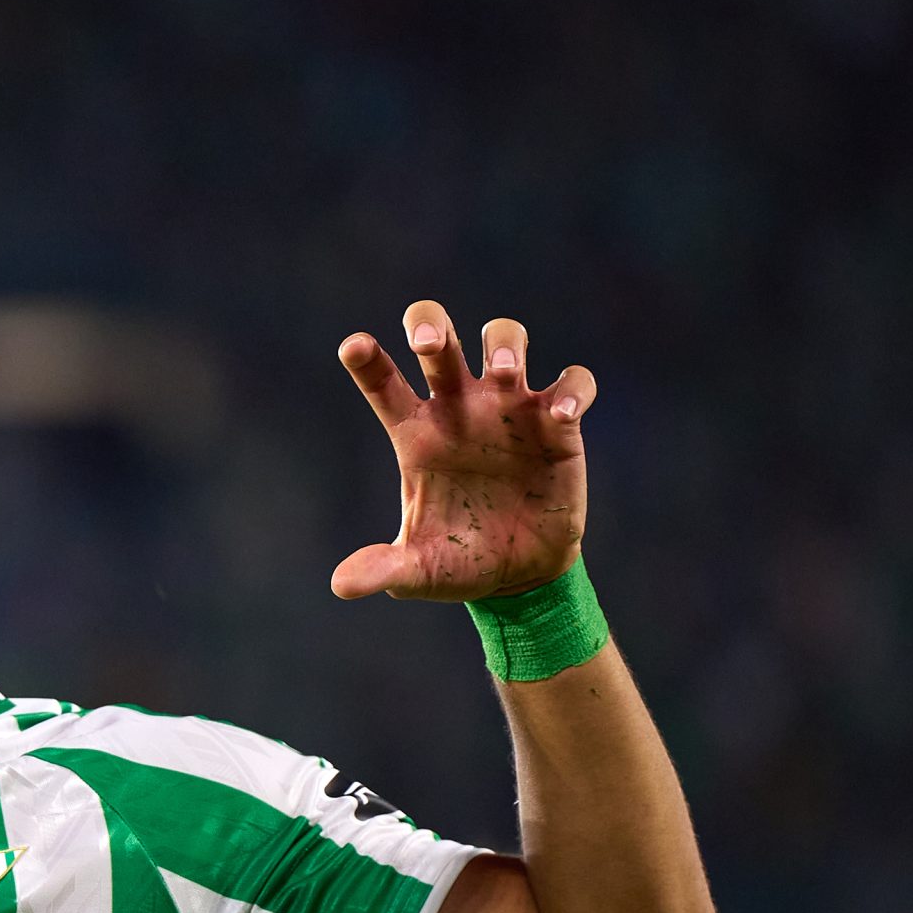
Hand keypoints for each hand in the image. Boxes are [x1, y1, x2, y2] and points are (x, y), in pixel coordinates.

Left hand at [331, 300, 597, 601]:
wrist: (519, 575)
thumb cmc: (460, 562)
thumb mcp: (418, 571)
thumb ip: (382, 569)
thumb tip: (341, 585)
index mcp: (416, 435)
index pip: (383, 385)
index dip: (367, 361)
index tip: (353, 346)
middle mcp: (460, 410)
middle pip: (442, 343)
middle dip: (433, 327)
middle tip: (427, 343)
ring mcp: (510, 410)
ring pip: (506, 341)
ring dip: (505, 346)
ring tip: (504, 373)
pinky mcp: (559, 426)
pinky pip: (571, 385)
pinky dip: (570, 391)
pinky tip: (559, 416)